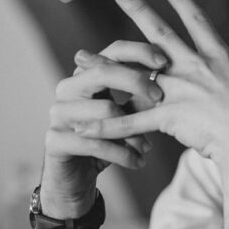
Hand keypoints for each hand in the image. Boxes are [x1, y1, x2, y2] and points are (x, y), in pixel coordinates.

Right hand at [40, 37, 165, 216]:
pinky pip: (95, 143)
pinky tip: (139, 162)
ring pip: (103, 110)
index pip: (112, 51)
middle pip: (104, 72)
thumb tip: (174, 76)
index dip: (139, 52)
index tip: (165, 62)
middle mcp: (67, 88)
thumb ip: (139, 94)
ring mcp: (58, 113)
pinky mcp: (54, 140)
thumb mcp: (125, 113)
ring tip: (148, 146)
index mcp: (85, 75)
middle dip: (136, 82)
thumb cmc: (107, 139)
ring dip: (133, 130)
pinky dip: (123, 154)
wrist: (77, 176)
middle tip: (160, 99)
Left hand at [75, 0, 228, 170]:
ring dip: (102, 67)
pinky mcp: (169, 117)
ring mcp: (179, 91)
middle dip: (138, 12)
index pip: (199, 25)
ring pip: (133, 74)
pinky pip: (131, 122)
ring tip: (80, 57)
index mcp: (221, 61)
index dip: (184, 4)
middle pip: (159, 35)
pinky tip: (83, 127)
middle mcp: (196, 69)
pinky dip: (107, 126)